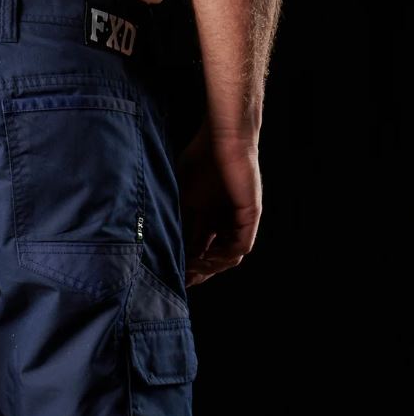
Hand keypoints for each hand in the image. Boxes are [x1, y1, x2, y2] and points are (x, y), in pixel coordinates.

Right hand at [176, 122, 261, 285]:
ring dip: (210, 267)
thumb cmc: (201, 158)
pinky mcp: (249, 216)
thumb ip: (178, 222)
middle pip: (215, 259)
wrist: (222, 137)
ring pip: (228, 258)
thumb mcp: (182, 197)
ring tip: (192, 268)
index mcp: (211, 217)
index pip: (201, 250)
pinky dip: (223, 257)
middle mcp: (226, 221)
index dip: (188, 265)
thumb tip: (165, 249)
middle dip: (198, 272)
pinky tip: (206, 257)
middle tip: (182, 279)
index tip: (173, 275)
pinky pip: (240, 248)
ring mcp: (239, 220)